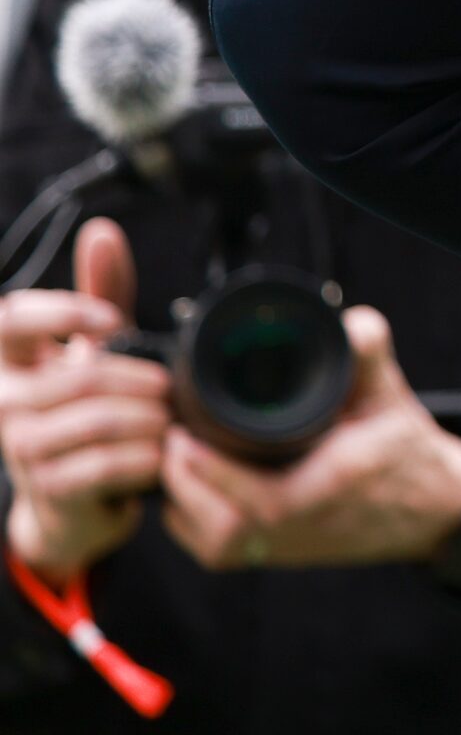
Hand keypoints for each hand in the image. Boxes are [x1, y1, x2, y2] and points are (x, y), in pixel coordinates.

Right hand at [1, 219, 167, 588]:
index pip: (12, 319)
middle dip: (141, 380)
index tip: (112, 320)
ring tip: (170, 418)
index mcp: (10, 361)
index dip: (62, 311)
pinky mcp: (49, 488)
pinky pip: (108, 464)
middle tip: (169, 386)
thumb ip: (99, 294)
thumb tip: (101, 233)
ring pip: (99, 420)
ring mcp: (21, 449)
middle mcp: (5, 402)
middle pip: (82, 376)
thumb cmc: (83, 413)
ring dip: (150, 418)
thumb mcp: (92, 350)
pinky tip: (161, 452)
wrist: (74, 502)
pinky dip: (147, 455)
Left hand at [159, 303, 460, 571]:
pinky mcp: (277, 556)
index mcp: (337, 483)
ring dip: (185, 502)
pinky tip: (193, 485)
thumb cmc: (406, 451)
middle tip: (171, 438)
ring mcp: (290, 547)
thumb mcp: (390, 393)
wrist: (430, 508)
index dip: (214, 474)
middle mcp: (309, 524)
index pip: (266, 501)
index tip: (182, 436)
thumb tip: (344, 321)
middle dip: (186, 485)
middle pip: (224, 531)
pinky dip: (193, 519)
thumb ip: (368, 351)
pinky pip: (218, 550)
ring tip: (178, 456)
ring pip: (215, 545)